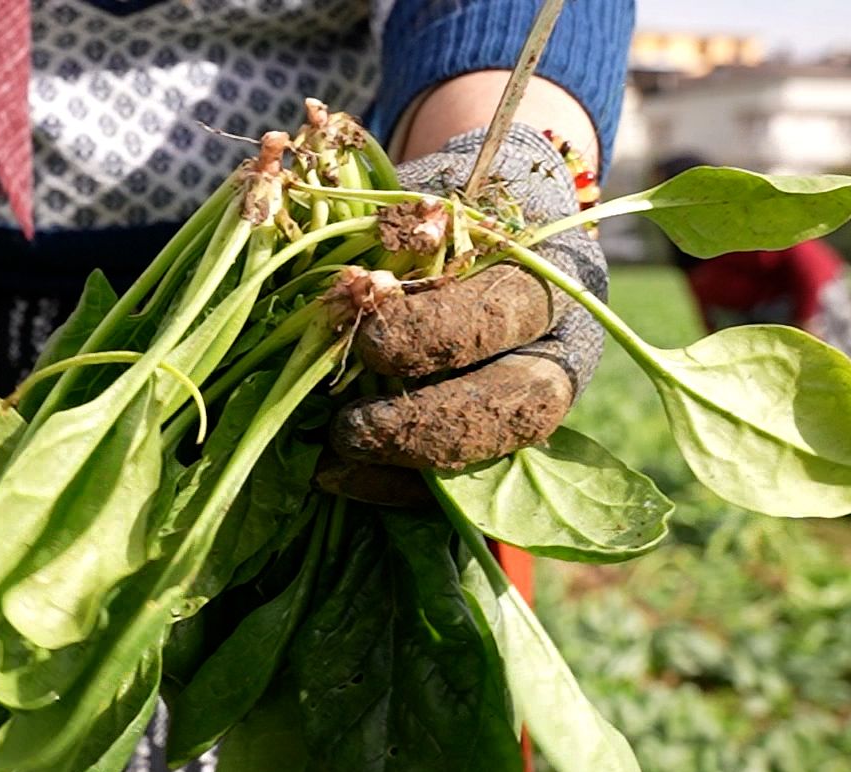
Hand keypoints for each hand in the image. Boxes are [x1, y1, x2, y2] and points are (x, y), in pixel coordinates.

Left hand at [320, 124, 606, 499]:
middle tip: (350, 429)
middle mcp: (554, 344)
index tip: (371, 338)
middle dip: (431, 424)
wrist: (482, 221)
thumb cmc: (435, 209)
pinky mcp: (503, 440)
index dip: (437, 332)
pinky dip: (399, 488)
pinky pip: (464, 485)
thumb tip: (296, 282)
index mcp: (543, 270)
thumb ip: (376, 238)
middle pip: (519, 402)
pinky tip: (338, 478)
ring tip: (335, 459)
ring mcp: (536, 399)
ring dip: (413, 465)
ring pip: (499, 451)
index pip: (503, 311)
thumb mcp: (412, 204)